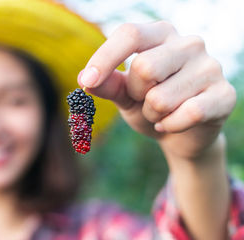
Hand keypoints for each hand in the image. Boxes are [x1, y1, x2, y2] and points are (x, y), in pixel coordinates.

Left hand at [79, 21, 235, 159]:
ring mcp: (210, 67)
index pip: (129, 34)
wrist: (181, 133)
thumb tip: (86, 79)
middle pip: (144, 67)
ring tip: (161, 112)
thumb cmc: (148, 105)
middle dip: (136, 94)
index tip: (86, 81)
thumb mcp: (124, 94)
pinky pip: (188, 114)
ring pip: (161, 98)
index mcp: (161, 34)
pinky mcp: (224, 94)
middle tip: (144, 100)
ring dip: (152, 113)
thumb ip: (107, 84)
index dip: (105, 58)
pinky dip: (170, 125)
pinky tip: (173, 123)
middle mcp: (189, 43)